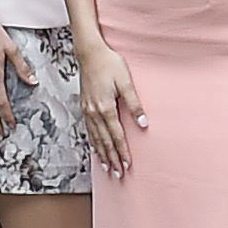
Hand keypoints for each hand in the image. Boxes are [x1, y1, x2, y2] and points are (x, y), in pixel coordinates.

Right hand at [76, 35, 145, 174]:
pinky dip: (93, 142)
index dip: (123, 152)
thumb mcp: (126, 82)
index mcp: (106, 108)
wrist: (89, 53)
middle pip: (105, 141)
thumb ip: (135, 104)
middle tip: (118, 175)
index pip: (117, 136)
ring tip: (108, 168)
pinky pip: (89, 130)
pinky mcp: (84, 106)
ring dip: (102, 154)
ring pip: (95, 138)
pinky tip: (96, 149)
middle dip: (112, 159)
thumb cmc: (109, 64)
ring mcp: (87, 110)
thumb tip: (143, 123)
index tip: (127, 165)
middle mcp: (94, 112)